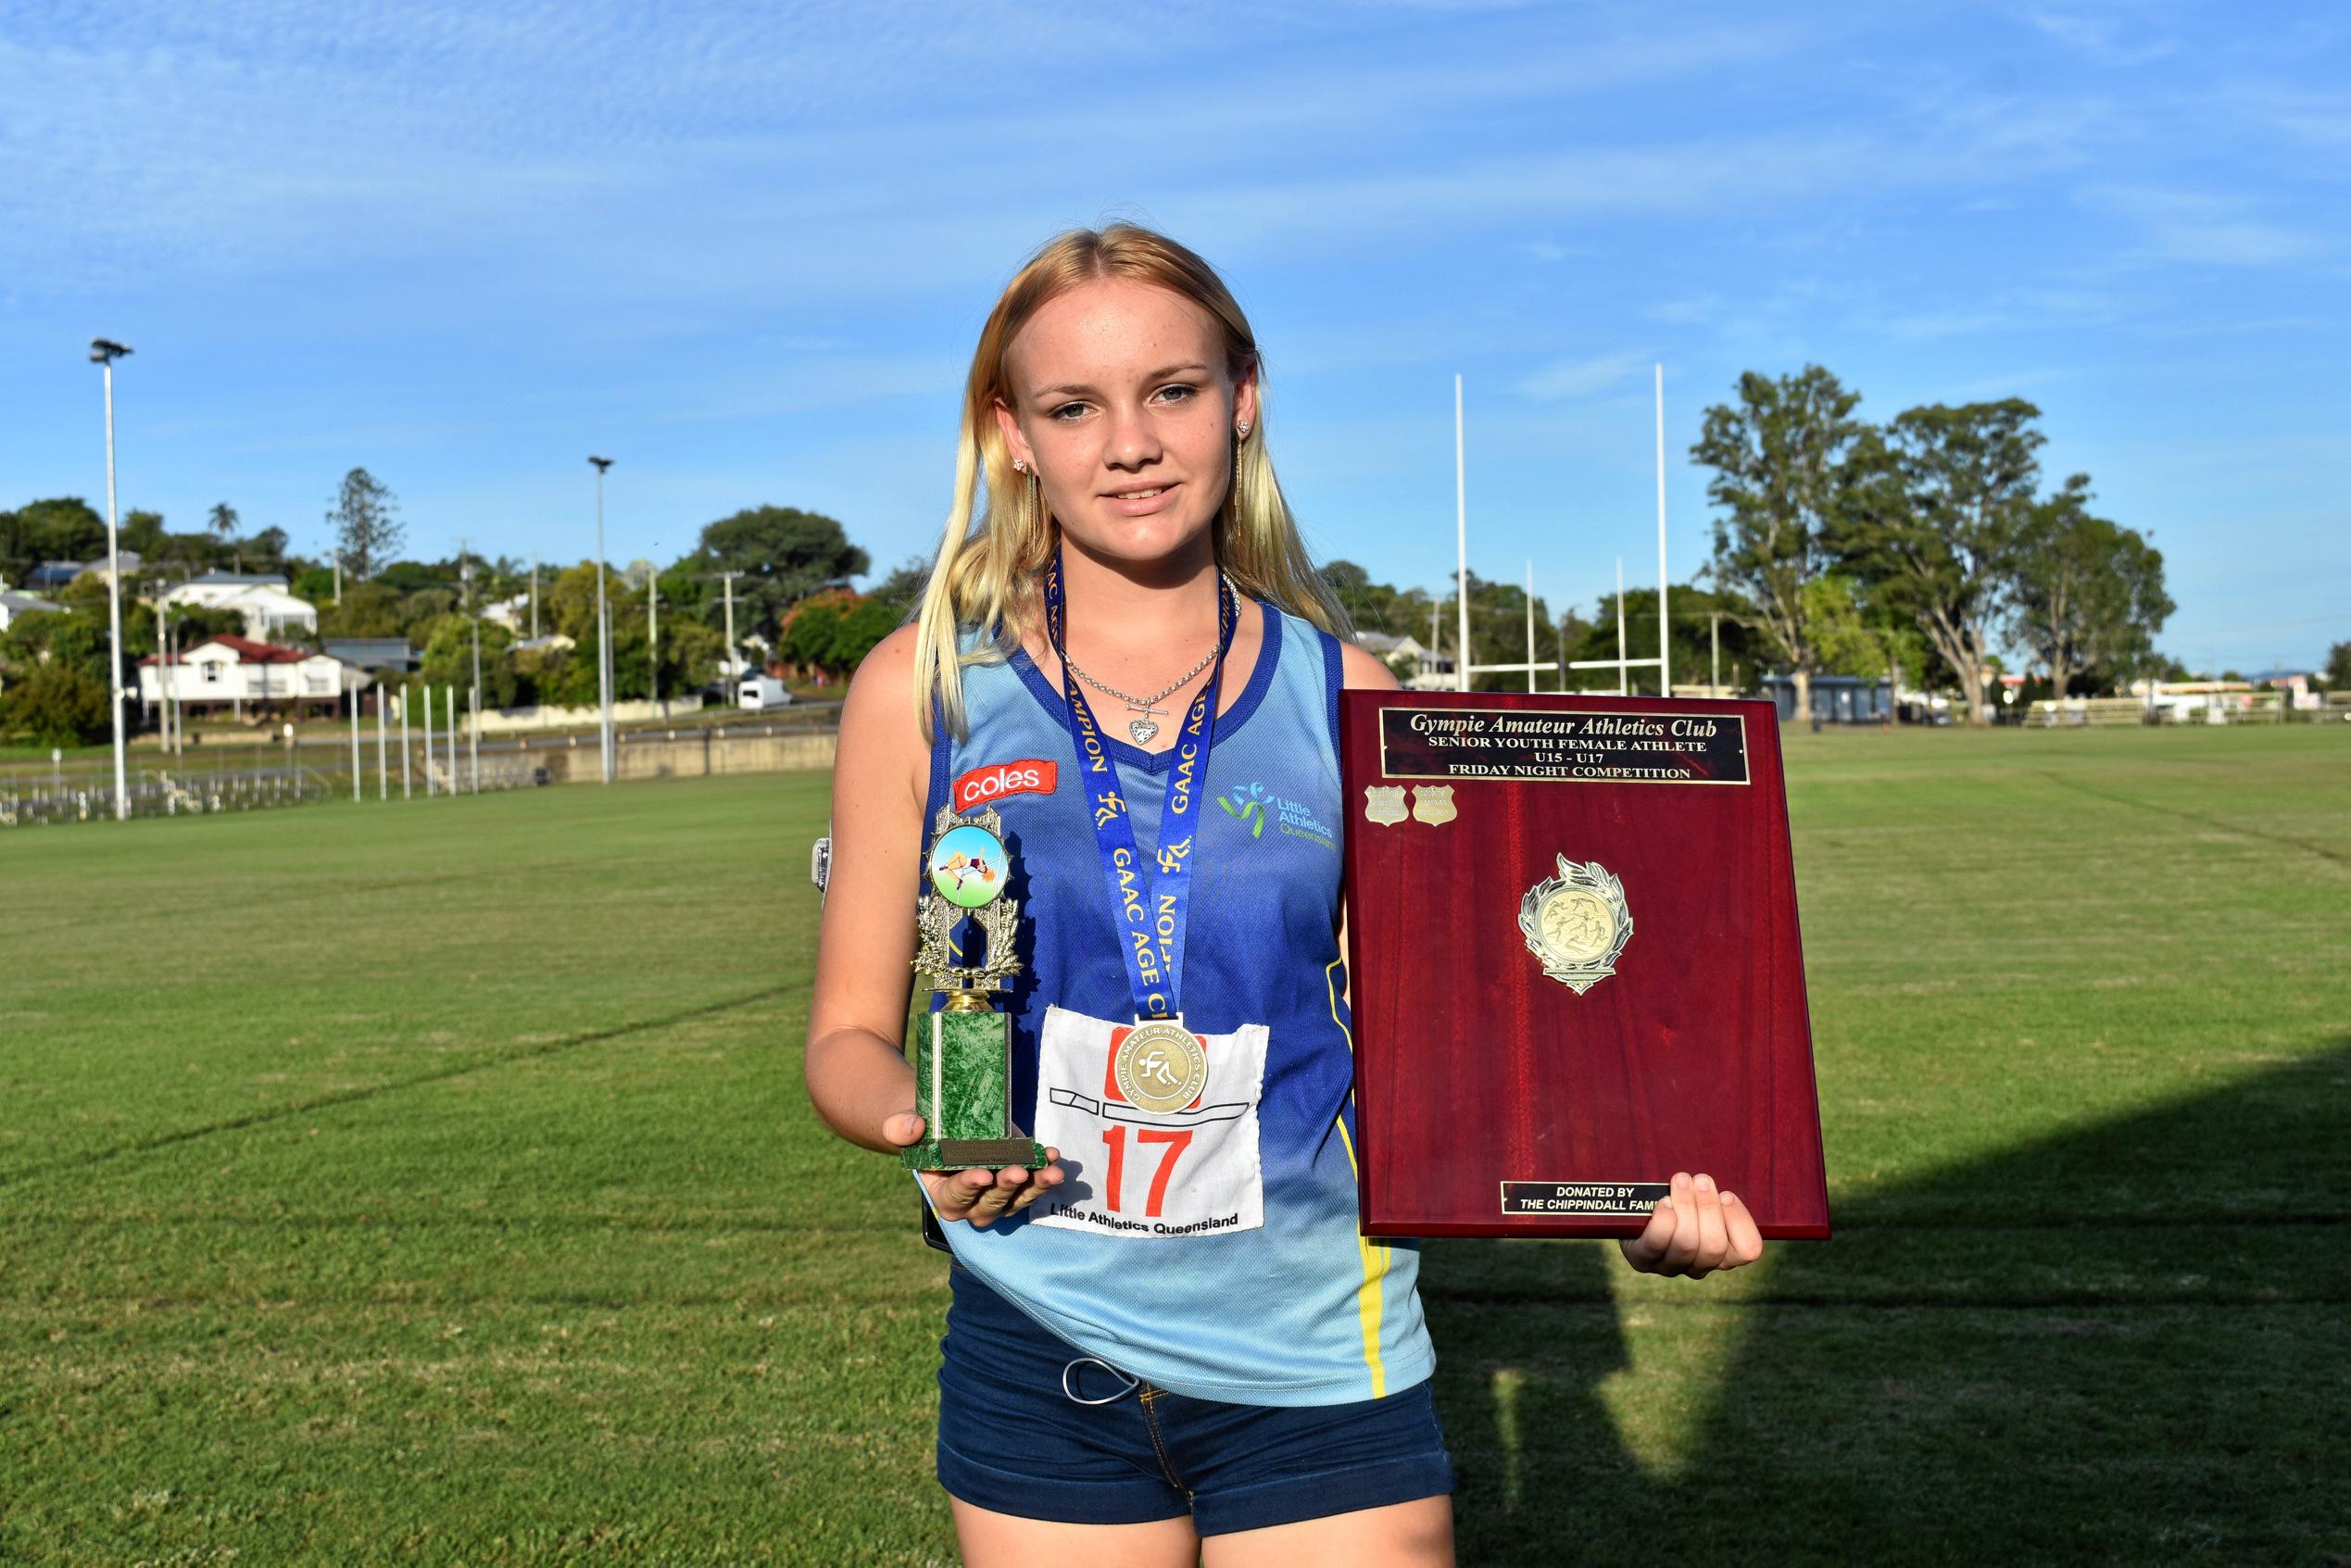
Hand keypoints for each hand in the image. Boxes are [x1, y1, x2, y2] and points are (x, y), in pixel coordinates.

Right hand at [881, 1111, 1064, 1229]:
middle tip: (1018, 1171)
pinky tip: (1055, 1156)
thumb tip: (910, 1128)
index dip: (968, 1187)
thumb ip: (900, 1128)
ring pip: (1018, 1200)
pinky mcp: (1017, 1185)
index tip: (983, 1175)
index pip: (956, 1197)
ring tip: (1052, 1171)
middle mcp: (971, 1204)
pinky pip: (1033, 1184)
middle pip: (991, 1203)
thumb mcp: (904, 1123)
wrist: (944, 1124)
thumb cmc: (923, 1128)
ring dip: (1036, 1186)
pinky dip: (1045, 1172)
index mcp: (942, 1195)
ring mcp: (997, 1198)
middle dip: (1006, 1188)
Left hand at [1618, 1171, 1764, 1278]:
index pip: (1748, 1250)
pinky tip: (1663, 1203)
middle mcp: (1699, 1266)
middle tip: (1701, 1179)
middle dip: (1709, 1207)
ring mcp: (1670, 1266)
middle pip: (1714, 1247)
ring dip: (1686, 1207)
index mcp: (1723, 1253)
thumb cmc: (1678, 1198)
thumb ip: (1716, 1194)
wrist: (1635, 1209)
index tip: (1727, 1194)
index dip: (1741, 1222)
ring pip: (1686, 1244)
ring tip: (1680, 1181)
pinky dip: (1662, 1221)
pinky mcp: (1643, 1260)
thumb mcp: (1702, 1195)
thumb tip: (1715, 1182)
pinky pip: (1656, 1245)